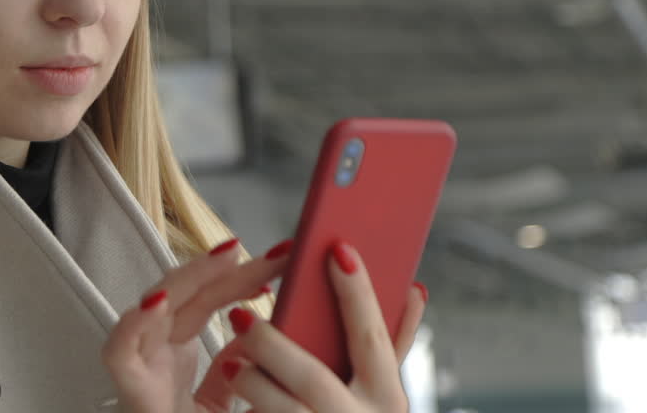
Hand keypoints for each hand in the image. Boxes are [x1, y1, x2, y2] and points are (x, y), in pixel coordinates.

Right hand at [101, 237, 289, 412]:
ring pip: (156, 309)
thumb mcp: (228, 401)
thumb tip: (273, 333)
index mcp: (177, 354)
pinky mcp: (128, 391)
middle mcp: (156, 354)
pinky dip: (133, 326)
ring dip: (188, 280)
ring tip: (227, 258)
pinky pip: (120, 353)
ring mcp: (140, 368)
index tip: (284, 258)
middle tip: (276, 253)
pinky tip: (159, 304)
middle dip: (231, 270)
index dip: (244, 276)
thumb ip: (243, 368)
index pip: (212, 302)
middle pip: (191, 298)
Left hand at [202, 241, 426, 412]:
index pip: (372, 337)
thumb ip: (387, 343)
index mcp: (387, 396)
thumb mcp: (378, 386)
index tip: (338, 250)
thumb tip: (414, 289)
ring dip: (253, 384)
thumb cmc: (350, 411)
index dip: (357, 294)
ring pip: (284, 411)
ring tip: (232, 362)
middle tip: (240, 317)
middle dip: (273, 346)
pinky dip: (250, 409)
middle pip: (313, 378)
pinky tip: (233, 389)